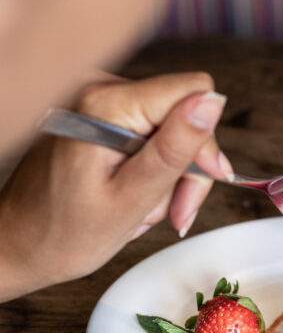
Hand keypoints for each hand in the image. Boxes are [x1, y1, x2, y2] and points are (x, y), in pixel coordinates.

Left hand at [0, 72, 232, 300]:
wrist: (17, 244)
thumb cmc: (64, 233)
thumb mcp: (132, 198)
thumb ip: (175, 148)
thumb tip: (212, 103)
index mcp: (106, 103)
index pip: (194, 92)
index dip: (204, 141)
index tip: (197, 183)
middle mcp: (98, 88)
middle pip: (181, 111)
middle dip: (185, 166)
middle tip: (174, 214)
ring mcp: (95, 100)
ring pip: (168, 126)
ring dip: (166, 174)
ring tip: (143, 210)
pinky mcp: (95, 114)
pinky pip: (145, 132)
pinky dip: (148, 168)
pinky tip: (132, 195)